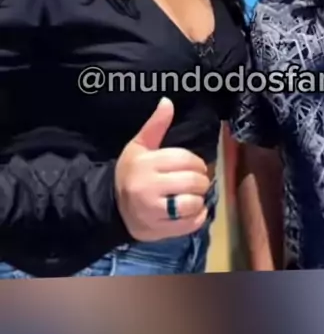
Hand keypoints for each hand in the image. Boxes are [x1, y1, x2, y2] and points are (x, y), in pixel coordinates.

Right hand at [114, 98, 209, 240]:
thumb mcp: (139, 146)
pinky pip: (189, 225)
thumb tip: (167, 101)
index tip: (196, 166)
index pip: (184, 160)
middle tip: (198, 181)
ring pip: (192, 204)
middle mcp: (147, 188)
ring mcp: (152, 212)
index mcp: (145, 164)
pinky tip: (193, 210)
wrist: (111, 206)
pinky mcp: (158, 231)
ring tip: (194, 196)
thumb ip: (155, 125)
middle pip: (192, 182)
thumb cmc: (130, 172)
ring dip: (200, 199)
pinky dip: (198, 217)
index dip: (197, 162)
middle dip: (201, 180)